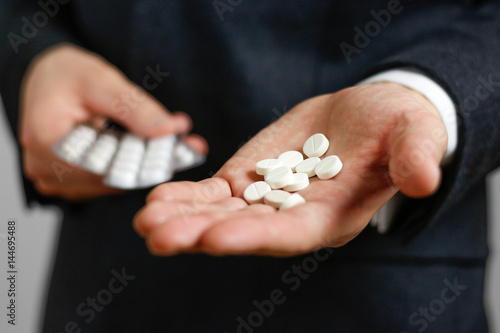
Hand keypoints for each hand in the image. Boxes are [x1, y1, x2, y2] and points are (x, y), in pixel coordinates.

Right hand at [20, 44, 206, 199]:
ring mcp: (57, 179)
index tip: (175, 151)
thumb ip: (135, 107)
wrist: (50, 79)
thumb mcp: (101, 81)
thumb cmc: (67, 74)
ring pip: (112, 184)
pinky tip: (151, 150)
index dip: (142, 163)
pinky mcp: (70, 181)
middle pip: (110, 179)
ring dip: (144, 167)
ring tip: (174, 147)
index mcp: (47, 143)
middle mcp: (47, 170)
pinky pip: (107, 181)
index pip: (103, 169)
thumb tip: (171, 129)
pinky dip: (131, 167)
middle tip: (188, 148)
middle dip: (150, 163)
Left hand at [134, 83, 446, 255]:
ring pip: (221, 214)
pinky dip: (187, 196)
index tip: (216, 237)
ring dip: (183, 218)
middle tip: (159, 236)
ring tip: (145, 220)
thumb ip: (416, 155)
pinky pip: (214, 193)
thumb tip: (425, 179)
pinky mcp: (248, 179)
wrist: (366, 118)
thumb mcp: (413, 134)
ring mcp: (266, 199)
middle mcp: (294, 216)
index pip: (292, 233)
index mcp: (333, 215)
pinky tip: (156, 199)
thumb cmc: (395, 128)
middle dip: (202, 234)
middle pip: (245, 230)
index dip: (255, 236)